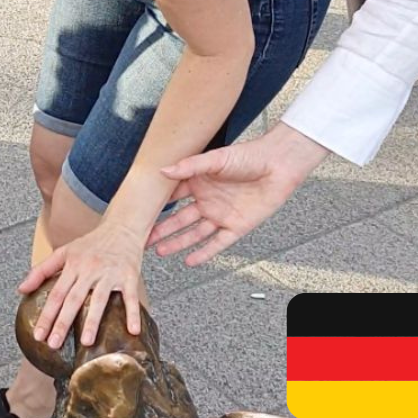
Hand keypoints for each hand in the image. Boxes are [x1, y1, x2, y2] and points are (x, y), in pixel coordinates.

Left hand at [18, 219, 143, 348]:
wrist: (122, 227)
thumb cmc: (92, 243)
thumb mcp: (64, 251)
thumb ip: (42, 270)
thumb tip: (21, 289)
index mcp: (73, 264)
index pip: (56, 293)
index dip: (46, 315)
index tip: (38, 334)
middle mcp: (90, 269)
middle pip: (74, 298)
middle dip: (63, 322)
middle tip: (54, 343)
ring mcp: (109, 273)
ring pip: (100, 299)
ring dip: (93, 321)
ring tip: (86, 343)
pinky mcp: (129, 276)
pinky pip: (131, 297)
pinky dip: (133, 314)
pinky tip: (132, 331)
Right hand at [149, 125, 327, 264]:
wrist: (278, 166)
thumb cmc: (248, 156)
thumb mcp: (215, 159)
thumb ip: (189, 167)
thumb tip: (163, 170)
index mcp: (199, 182)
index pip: (172, 196)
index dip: (156, 205)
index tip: (138, 212)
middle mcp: (207, 200)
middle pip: (179, 219)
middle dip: (161, 229)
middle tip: (143, 239)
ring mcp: (221, 215)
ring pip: (194, 233)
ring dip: (177, 242)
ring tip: (159, 251)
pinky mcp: (237, 227)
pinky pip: (217, 243)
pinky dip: (203, 253)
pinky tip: (189, 260)